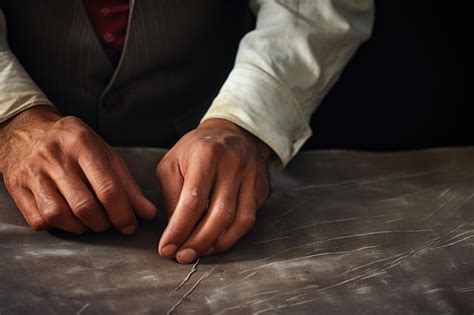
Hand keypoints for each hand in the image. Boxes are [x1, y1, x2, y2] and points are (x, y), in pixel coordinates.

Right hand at [0, 107, 156, 233]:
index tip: (130, 226)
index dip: (122, 214)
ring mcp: (32, 172)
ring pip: (59, 215)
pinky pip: (39, 220)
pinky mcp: (17, 186)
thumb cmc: (73, 143)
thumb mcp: (104, 154)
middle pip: (84, 206)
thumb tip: (148, 213)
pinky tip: (67, 218)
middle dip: (103, 223)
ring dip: (81, 228)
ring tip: (90, 222)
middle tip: (109, 223)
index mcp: (82, 144)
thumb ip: (127, 184)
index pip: (108, 188)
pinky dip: (58, 227)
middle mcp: (55, 156)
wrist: (27, 128)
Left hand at [156, 118, 270, 262]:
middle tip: (183, 257)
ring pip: (239, 220)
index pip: (194, 200)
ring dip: (217, 243)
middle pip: (220, 214)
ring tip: (199, 252)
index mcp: (207, 154)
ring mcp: (252, 176)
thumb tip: (175, 232)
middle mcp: (233, 164)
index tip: (167, 248)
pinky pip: (249, 219)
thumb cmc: (196, 150)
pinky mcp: (262, 188)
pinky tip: (215, 241)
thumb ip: (172, 196)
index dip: (180, 228)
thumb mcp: (173, 163)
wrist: (232, 133)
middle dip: (199, 241)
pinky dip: (231, 236)